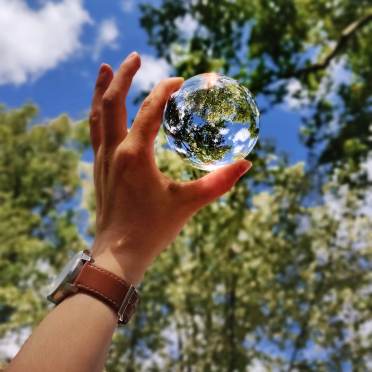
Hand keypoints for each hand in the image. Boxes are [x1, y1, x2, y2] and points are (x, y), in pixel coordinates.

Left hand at [89, 52, 251, 284]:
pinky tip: (104, 108)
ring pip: (97, 114)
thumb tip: (246, 165)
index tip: (179, 81)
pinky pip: (95, 131)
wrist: (118, 254)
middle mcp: (114, 151)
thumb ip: (219, 183)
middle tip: (134, 56)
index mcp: (135, 155)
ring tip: (107, 69)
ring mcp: (103, 160)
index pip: (149, 110)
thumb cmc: (152, 230)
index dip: (164, 91)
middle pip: (112, 102)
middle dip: (123, 76)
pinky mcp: (100, 168)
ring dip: (102, 89)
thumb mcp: (188, 203)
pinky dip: (99, 112)